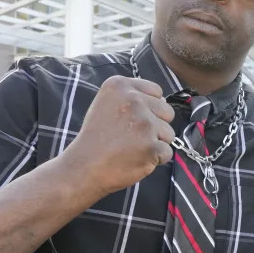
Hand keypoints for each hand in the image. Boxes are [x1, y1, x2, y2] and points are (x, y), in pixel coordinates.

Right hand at [62, 76, 174, 196]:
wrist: (84, 167)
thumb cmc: (97, 139)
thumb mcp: (107, 104)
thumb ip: (132, 98)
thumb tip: (163, 101)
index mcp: (120, 85)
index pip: (156, 91)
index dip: (150, 108)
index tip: (132, 120)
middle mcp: (133, 100)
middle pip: (167, 112)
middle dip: (156, 126)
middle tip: (132, 136)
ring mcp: (144, 123)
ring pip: (169, 133)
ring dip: (155, 143)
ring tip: (132, 148)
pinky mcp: (151, 145)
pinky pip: (167, 152)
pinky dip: (155, 159)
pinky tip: (135, 159)